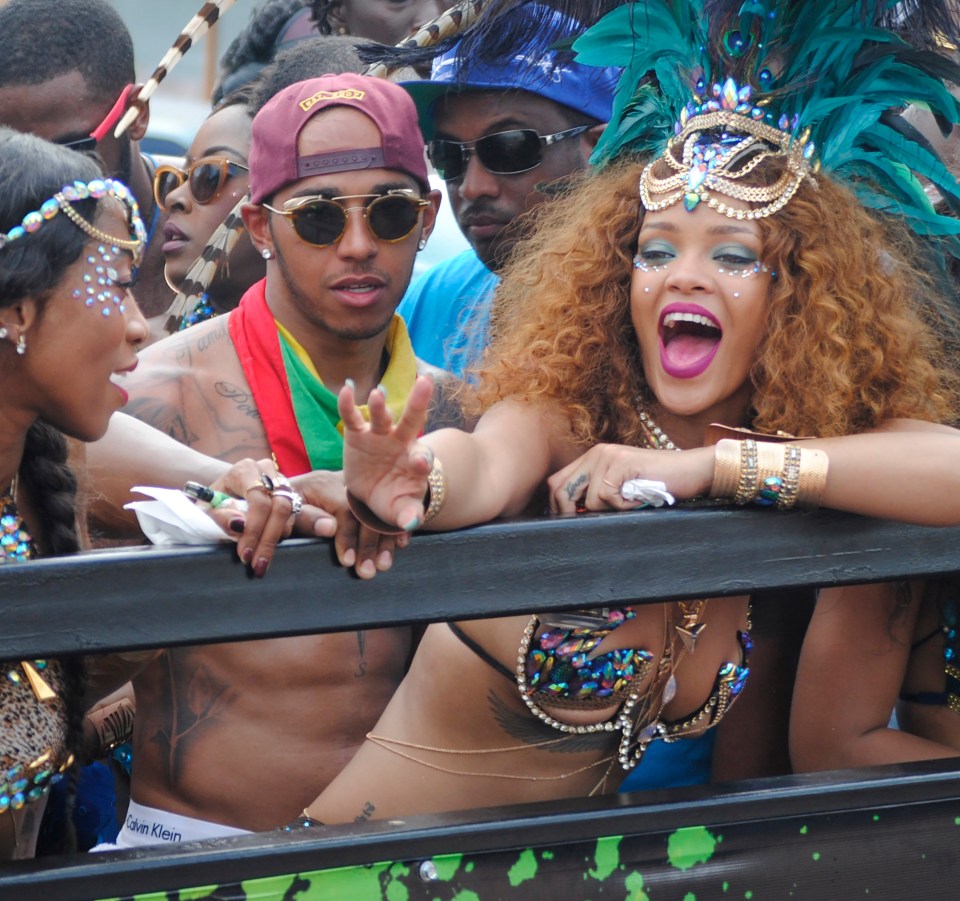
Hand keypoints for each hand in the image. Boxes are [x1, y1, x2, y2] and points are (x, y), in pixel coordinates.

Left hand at [207, 458, 334, 577]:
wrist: (222, 492)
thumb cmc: (212, 501)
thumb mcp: (207, 508)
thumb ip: (220, 515)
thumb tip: (239, 524)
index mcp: (245, 470)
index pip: (259, 500)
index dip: (254, 529)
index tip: (245, 553)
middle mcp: (267, 471)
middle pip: (279, 506)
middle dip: (267, 539)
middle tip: (257, 563)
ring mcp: (281, 481)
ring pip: (289, 512)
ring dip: (275, 540)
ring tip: (261, 562)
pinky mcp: (289, 493)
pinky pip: (293, 517)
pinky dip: (280, 536)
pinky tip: (266, 550)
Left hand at [290, 470, 409, 579]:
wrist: (284, 491)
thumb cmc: (282, 506)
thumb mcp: (286, 512)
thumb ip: (305, 519)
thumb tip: (329, 529)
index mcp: (323, 484)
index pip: (345, 509)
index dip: (348, 536)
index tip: (347, 561)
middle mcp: (344, 482)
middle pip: (366, 511)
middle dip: (370, 543)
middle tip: (369, 571)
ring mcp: (359, 488)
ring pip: (379, 512)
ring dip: (384, 540)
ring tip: (383, 565)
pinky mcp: (368, 497)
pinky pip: (387, 510)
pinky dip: (395, 528)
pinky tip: (401, 544)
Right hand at [338, 375, 434, 532]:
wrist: (373, 493)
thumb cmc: (393, 499)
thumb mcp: (400, 510)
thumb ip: (408, 515)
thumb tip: (412, 523)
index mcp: (416, 462)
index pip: (423, 458)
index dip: (422, 460)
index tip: (420, 463)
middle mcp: (401, 442)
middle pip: (412, 420)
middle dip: (418, 403)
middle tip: (425, 383)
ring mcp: (380, 435)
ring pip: (382, 417)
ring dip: (380, 407)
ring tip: (378, 394)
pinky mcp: (358, 434)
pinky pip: (352, 417)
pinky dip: (348, 404)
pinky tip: (345, 390)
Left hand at [547, 443, 713, 513]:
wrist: (692, 470)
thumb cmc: (658, 485)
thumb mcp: (620, 489)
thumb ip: (596, 494)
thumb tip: (570, 517)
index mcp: (592, 459)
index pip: (556, 483)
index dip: (556, 507)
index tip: (566, 524)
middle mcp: (596, 453)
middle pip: (560, 488)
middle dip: (568, 513)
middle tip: (588, 525)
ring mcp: (608, 456)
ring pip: (588, 499)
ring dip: (608, 511)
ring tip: (630, 504)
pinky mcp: (621, 463)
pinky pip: (607, 498)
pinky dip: (623, 507)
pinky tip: (638, 499)